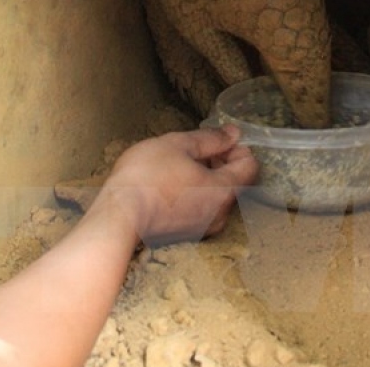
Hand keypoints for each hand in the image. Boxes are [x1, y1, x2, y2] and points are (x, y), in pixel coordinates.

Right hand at [94, 125, 257, 244]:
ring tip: (181, 165)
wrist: (118, 218)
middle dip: (223, 162)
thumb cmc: (146, 177)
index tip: (218, 140)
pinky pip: (203, 210)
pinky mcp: (188, 235)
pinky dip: (197, 195)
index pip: (251, 166)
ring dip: (208, 178)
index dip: (238, 148)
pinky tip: (173, 184)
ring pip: (218, 197)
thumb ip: (211, 139)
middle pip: (236, 182)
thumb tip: (233, 133)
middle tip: (197, 149)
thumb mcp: (178, 145)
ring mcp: (205, 228)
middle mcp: (221, 214)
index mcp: (224, 190)